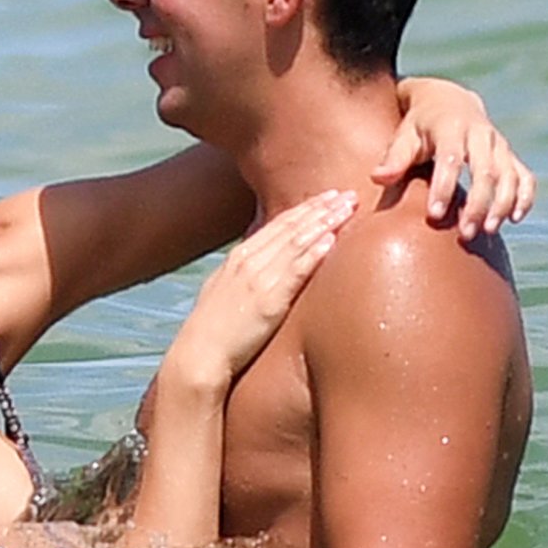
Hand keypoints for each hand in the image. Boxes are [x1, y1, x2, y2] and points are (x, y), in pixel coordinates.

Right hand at [166, 189, 357, 388]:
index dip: (306, 208)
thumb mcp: (224, 291)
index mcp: (240, 257)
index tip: (328, 197)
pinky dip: (313, 253)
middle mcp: (250, 261)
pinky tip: (330, 240)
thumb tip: (261, 269)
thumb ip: (244, 275)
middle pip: (292, 226)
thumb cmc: (211, 330)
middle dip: (322, 208)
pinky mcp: (269, 300)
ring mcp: (259, 278)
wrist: (199, 354)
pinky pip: (295, 271)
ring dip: (325, 222)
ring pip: (298, 242)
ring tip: (348, 208)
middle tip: (348, 194)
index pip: (279, 224)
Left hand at [378, 77, 534, 241]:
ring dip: (501, 205)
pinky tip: (514, 219)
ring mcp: (499, 145)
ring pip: (509, 175)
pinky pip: (525, 177)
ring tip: (487, 231)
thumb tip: (377, 178)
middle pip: (486, 171)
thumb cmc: (419, 126)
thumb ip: (394, 158)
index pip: (451, 158)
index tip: (434, 214)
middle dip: (477, 204)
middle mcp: (481, 134)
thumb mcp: (404, 136)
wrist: (448, 101)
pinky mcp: (510, 156)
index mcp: (451, 127)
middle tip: (465, 234)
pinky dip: (524, 197)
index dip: (444, 187)